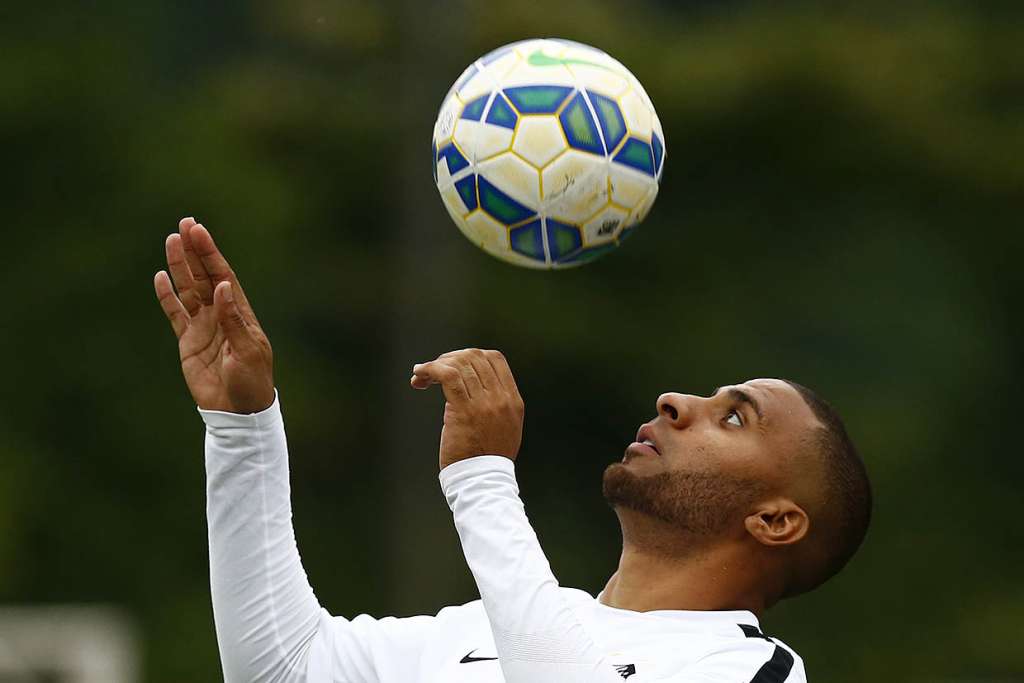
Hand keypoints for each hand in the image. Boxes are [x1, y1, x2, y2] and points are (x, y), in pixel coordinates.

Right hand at [154, 217, 274, 413]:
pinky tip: (160, 277)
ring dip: (180, 267)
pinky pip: (175, 314)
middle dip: (195, 251)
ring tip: (172, 241)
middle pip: (203, 276)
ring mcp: (203, 327)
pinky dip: (167, 297)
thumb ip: (232, 319)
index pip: (223, 275)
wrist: (238, 410)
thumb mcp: (247, 350)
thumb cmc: (251, 381)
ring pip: (188, 290)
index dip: (211, 253)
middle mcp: (220, 314)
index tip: (199, 231)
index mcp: (240, 313)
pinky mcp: (188, 342)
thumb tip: (221, 287)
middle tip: (185, 225)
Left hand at [411, 349, 524, 469]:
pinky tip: (418, 376)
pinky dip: (430, 370)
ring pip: (458, 364)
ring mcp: (484, 404)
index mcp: (513, 400)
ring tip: (421, 375)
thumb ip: (496, 405)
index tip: (454, 366)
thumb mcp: (505, 427)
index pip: (495, 359)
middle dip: (449, 358)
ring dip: (435, 365)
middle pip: (474, 357)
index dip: (471, 355)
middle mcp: (500, 398)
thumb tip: (474, 384)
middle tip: (433, 371)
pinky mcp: (463, 410)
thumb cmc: (487, 459)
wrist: (482, 481)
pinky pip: (447, 376)